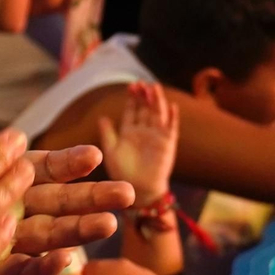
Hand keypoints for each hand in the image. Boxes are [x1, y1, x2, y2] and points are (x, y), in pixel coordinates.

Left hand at [0, 77, 134, 274]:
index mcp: (0, 171)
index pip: (44, 165)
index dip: (70, 161)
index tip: (95, 154)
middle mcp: (8, 204)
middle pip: (58, 201)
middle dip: (92, 197)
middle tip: (127, 194)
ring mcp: (0, 235)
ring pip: (48, 235)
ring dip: (78, 231)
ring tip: (108, 225)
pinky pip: (20, 269)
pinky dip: (43, 267)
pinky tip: (65, 261)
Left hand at [97, 82, 177, 202]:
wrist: (139, 190)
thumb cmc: (123, 172)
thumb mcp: (112, 151)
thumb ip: (107, 134)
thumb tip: (102, 117)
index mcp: (130, 131)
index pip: (132, 110)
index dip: (132, 98)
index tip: (131, 86)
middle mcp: (144, 131)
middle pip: (145, 108)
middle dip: (144, 96)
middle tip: (141, 83)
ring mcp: (156, 136)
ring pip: (157, 114)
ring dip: (157, 101)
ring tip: (155, 88)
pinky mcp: (167, 144)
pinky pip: (171, 129)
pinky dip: (172, 118)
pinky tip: (172, 107)